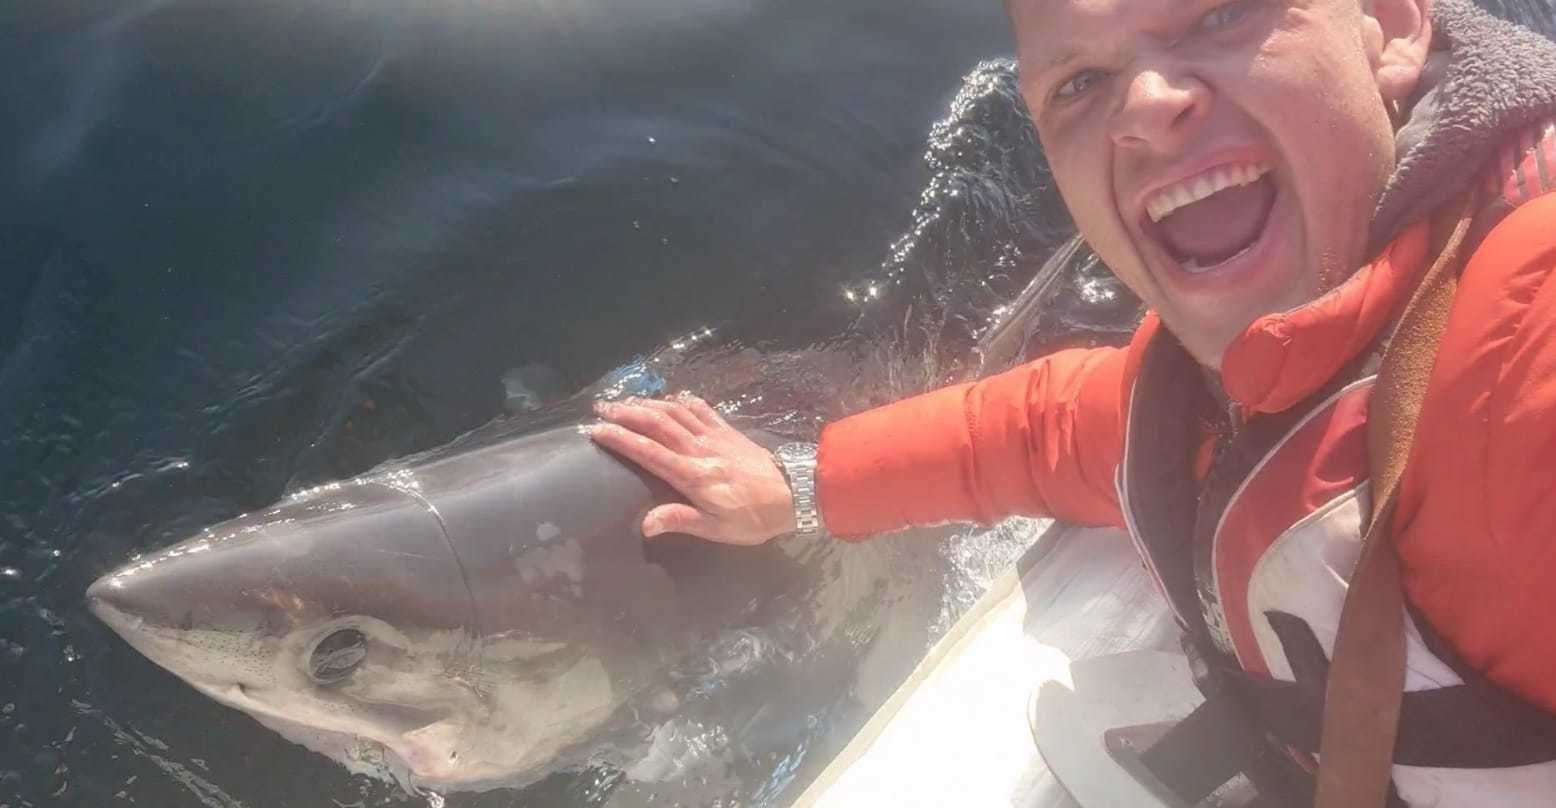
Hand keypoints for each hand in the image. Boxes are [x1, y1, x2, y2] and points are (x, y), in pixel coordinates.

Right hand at [587, 394, 796, 543]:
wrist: (795, 493)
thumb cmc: (754, 517)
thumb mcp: (717, 529)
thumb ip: (680, 521)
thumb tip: (646, 524)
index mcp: (693, 475)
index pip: (649, 452)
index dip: (621, 439)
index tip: (596, 431)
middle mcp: (699, 449)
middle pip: (657, 424)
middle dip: (626, 413)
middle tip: (601, 409)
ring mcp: (714, 435)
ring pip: (675, 411)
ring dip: (647, 403)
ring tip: (624, 401)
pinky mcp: (728, 430)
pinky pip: (701, 408)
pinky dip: (681, 401)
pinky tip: (670, 398)